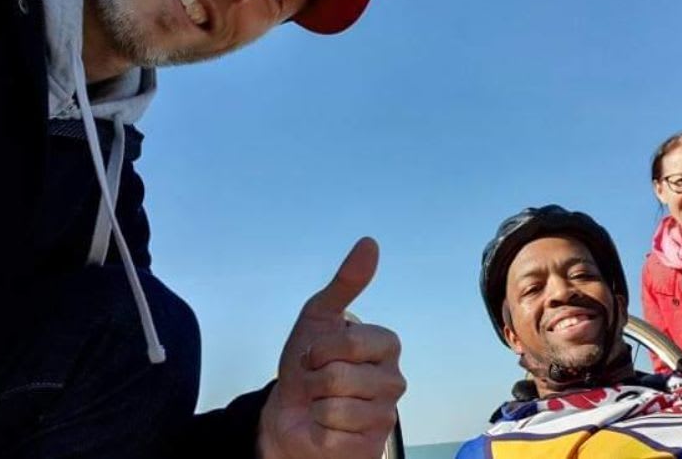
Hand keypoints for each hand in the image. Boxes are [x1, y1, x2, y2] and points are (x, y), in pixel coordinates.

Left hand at [258, 238, 405, 458]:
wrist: (288, 413)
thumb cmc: (306, 365)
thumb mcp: (318, 318)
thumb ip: (345, 282)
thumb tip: (369, 243)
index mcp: (386, 346)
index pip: (351, 343)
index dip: (320, 349)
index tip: (316, 353)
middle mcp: (394, 380)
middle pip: (341, 376)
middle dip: (314, 379)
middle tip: (316, 382)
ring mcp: (385, 415)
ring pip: (336, 407)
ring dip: (315, 407)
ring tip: (320, 405)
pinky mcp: (371, 446)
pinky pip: (334, 436)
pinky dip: (319, 432)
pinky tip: (325, 429)